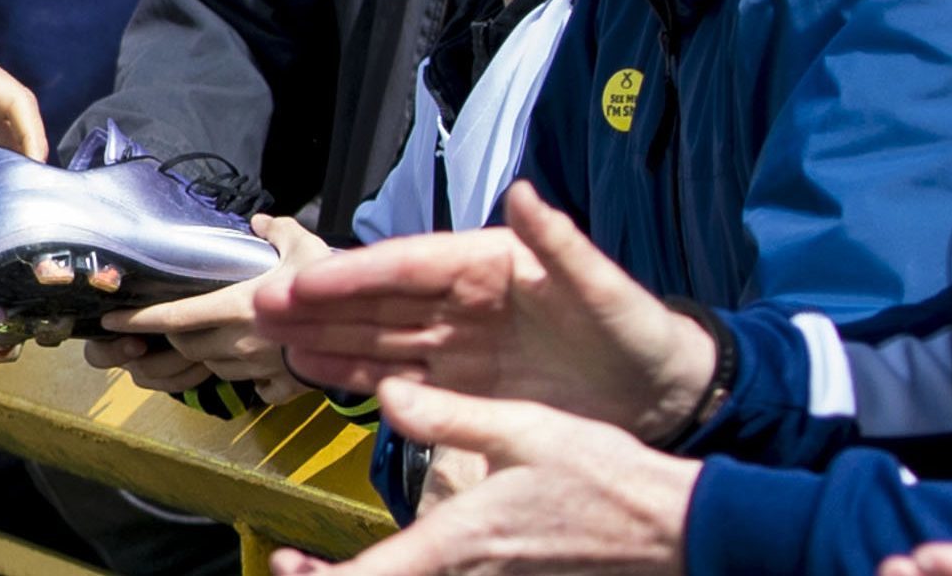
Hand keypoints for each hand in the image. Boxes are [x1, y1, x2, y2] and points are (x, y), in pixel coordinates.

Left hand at [86, 215, 331, 401]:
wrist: (370, 336)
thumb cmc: (330, 290)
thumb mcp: (305, 245)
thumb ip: (277, 231)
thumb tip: (259, 221)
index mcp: (237, 307)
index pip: (173, 317)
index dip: (138, 319)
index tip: (110, 318)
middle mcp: (239, 342)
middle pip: (186, 344)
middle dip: (173, 333)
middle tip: (172, 318)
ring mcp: (256, 367)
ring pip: (210, 364)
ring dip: (204, 351)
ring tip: (211, 334)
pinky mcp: (277, 385)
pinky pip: (249, 385)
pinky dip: (241, 373)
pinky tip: (250, 359)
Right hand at [253, 182, 714, 439]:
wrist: (664, 392)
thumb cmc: (638, 332)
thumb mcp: (605, 288)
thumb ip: (561, 244)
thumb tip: (525, 193)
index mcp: (489, 264)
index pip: (406, 267)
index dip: (352, 275)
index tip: (301, 280)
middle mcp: (462, 301)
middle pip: (377, 300)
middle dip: (318, 304)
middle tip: (259, 305)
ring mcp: (458, 345)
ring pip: (376, 337)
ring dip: (323, 337)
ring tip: (269, 335)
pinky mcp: (462, 387)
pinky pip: (396, 377)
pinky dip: (353, 374)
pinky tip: (312, 368)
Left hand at [269, 379, 697, 575]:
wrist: (670, 527)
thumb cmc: (604, 481)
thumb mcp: (523, 429)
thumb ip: (448, 414)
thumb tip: (388, 392)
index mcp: (459, 541)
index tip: (281, 562)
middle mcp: (465, 572)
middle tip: (289, 561)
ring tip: (316, 558)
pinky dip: (401, 570)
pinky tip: (395, 550)